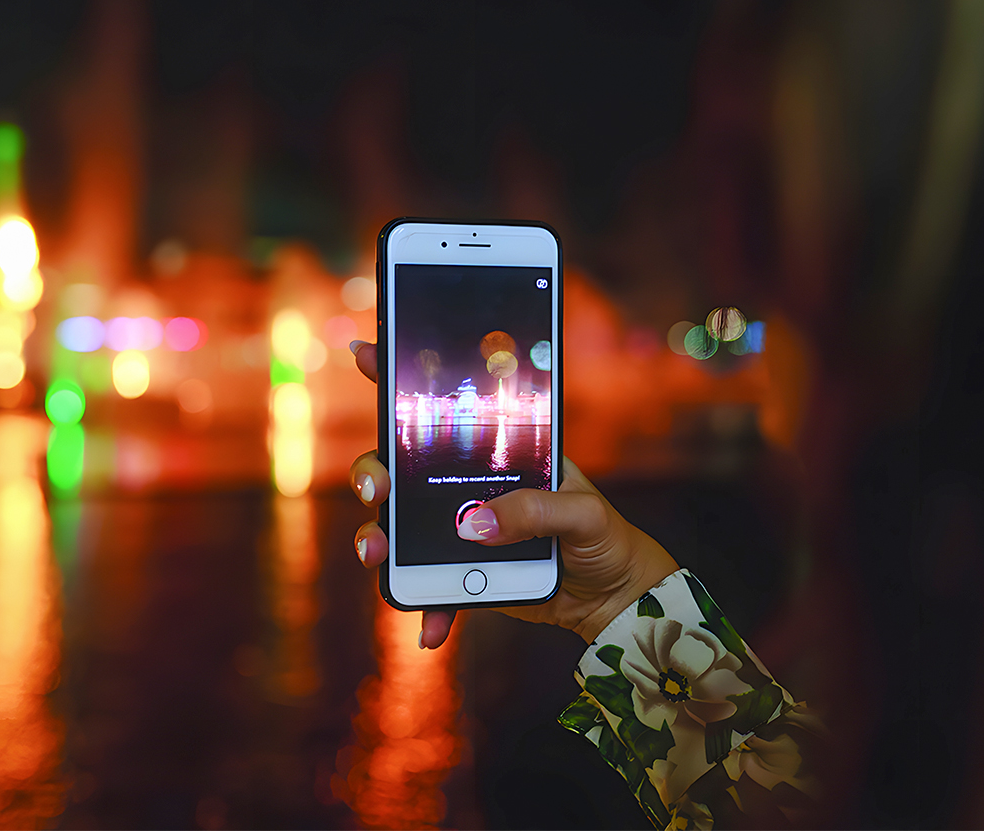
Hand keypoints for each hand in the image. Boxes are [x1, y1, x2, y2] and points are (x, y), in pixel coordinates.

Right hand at [347, 341, 677, 649]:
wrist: (614, 599)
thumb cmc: (605, 539)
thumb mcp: (584, 514)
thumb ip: (535, 511)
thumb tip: (473, 525)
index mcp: (499, 452)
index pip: (445, 406)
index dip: (401, 377)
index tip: (369, 352)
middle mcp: (467, 485)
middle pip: (399, 469)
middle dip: (373, 474)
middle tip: (378, 492)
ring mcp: (459, 530)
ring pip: (399, 528)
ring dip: (379, 541)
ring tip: (377, 558)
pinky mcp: (461, 573)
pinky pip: (429, 586)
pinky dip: (427, 607)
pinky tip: (430, 631)